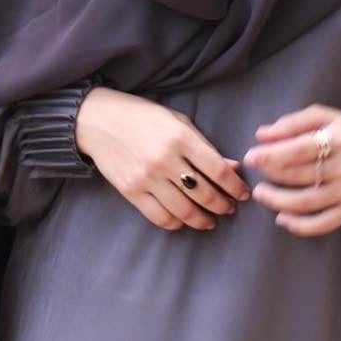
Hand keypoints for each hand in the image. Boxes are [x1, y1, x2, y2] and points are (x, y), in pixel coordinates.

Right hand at [75, 88, 250, 231]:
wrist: (98, 120)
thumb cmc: (143, 117)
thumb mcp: (178, 122)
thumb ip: (205, 146)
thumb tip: (232, 168)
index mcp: (181, 138)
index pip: (218, 170)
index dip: (235, 187)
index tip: (242, 194)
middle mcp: (165, 160)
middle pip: (204, 194)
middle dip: (222, 205)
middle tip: (229, 208)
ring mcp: (146, 178)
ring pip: (184, 210)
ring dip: (203, 219)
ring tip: (211, 220)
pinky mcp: (130, 191)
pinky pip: (159, 217)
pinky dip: (176, 223)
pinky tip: (184, 220)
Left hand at [241, 104, 340, 236]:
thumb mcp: (326, 116)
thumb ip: (293, 123)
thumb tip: (261, 135)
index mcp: (340, 138)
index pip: (299, 150)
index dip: (271, 155)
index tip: (251, 157)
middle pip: (299, 175)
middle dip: (270, 174)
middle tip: (254, 172)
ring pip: (306, 202)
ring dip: (277, 201)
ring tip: (261, 193)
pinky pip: (322, 223)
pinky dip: (299, 225)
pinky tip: (282, 218)